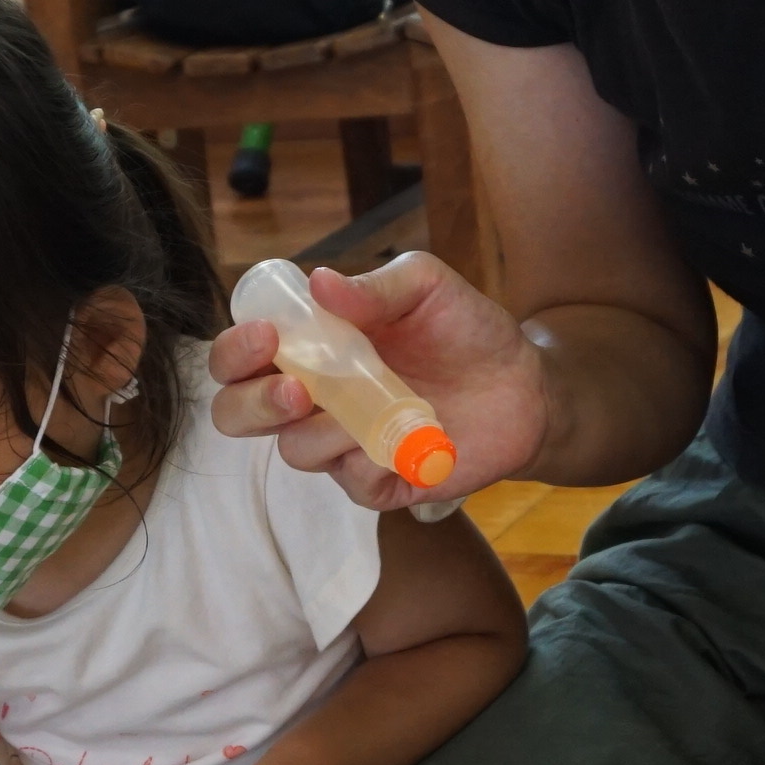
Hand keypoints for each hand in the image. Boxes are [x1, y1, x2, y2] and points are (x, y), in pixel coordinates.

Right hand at [207, 253, 545, 512]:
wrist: (528, 385)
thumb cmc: (467, 329)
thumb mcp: (428, 287)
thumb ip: (376, 286)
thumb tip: (319, 282)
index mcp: (311, 346)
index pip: (241, 356)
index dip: (235, 351)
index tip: (267, 336)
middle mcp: (313, 398)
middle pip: (238, 413)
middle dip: (252, 404)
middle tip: (296, 391)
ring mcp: (341, 443)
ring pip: (294, 451)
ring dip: (321, 431)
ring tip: (369, 408)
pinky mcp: (377, 482)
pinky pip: (350, 483)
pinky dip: (371, 462)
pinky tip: (406, 442)